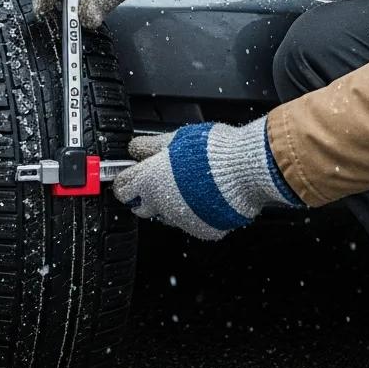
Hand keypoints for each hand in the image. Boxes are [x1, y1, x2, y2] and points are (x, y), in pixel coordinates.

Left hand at [112, 116, 300, 238]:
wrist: (246, 170)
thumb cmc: (212, 150)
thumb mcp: (176, 137)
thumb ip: (151, 146)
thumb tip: (135, 148)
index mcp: (150, 181)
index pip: (122, 189)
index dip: (125, 181)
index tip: (129, 177)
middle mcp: (162, 205)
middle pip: (140, 207)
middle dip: (144, 196)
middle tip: (158, 180)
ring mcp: (182, 220)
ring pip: (166, 216)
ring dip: (170, 204)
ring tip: (188, 185)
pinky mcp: (204, 230)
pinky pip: (192, 223)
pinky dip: (195, 213)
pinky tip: (206, 196)